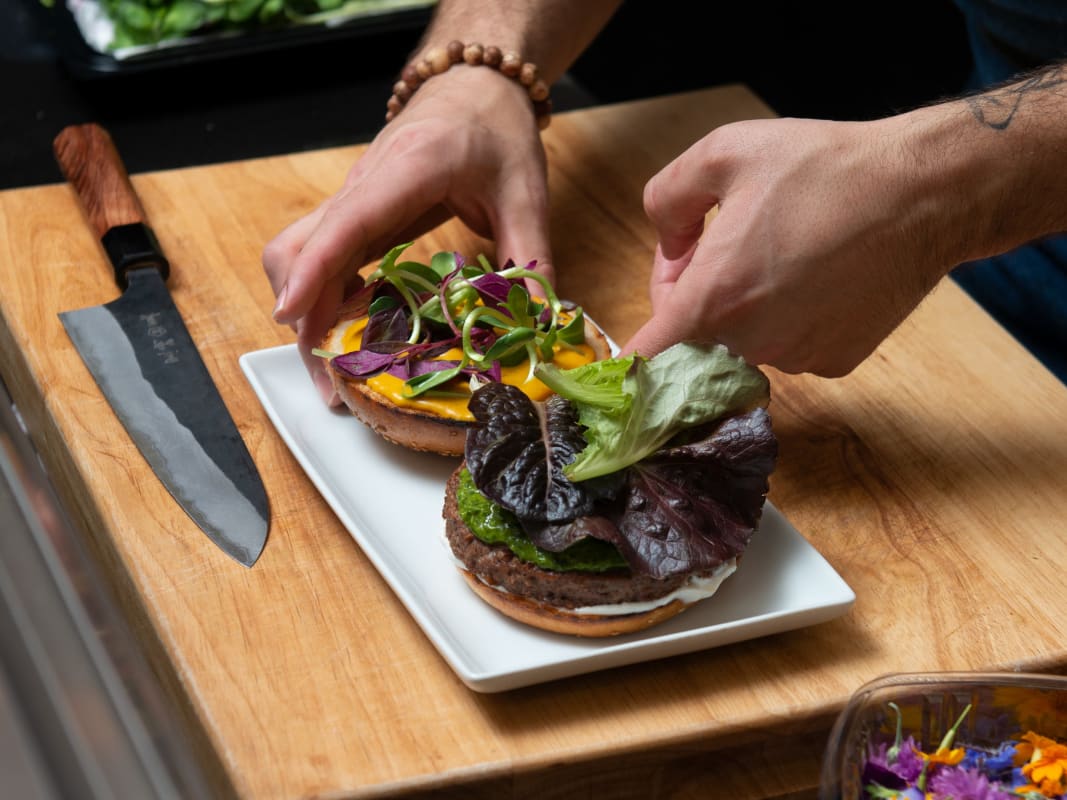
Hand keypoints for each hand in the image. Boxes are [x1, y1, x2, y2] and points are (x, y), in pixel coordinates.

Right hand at [262, 66, 552, 403]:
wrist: (473, 86)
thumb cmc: (496, 129)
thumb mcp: (526, 193)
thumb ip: (532, 259)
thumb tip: (540, 325)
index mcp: (406, 170)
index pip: (345, 223)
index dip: (313, 271)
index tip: (290, 318)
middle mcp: (364, 185)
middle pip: (298, 249)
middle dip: (302, 316)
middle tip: (333, 384)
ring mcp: (354, 201)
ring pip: (298, 257)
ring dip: (306, 314)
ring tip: (340, 375)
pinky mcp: (357, 217)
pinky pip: (323, 261)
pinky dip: (325, 301)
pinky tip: (352, 337)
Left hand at [622, 115, 955, 376]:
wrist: (924, 192)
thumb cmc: (824, 169)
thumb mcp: (723, 154)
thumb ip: (666, 199)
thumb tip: (664, 241)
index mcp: (714, 299)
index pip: (647, 360)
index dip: (632, 348)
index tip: (634, 340)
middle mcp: (751, 343)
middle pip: (691, 343)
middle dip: (691, 301)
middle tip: (718, 245)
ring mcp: (796, 357)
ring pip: (740, 344)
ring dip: (741, 309)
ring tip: (778, 249)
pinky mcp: (835, 362)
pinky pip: (789, 347)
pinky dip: (788, 319)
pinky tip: (814, 274)